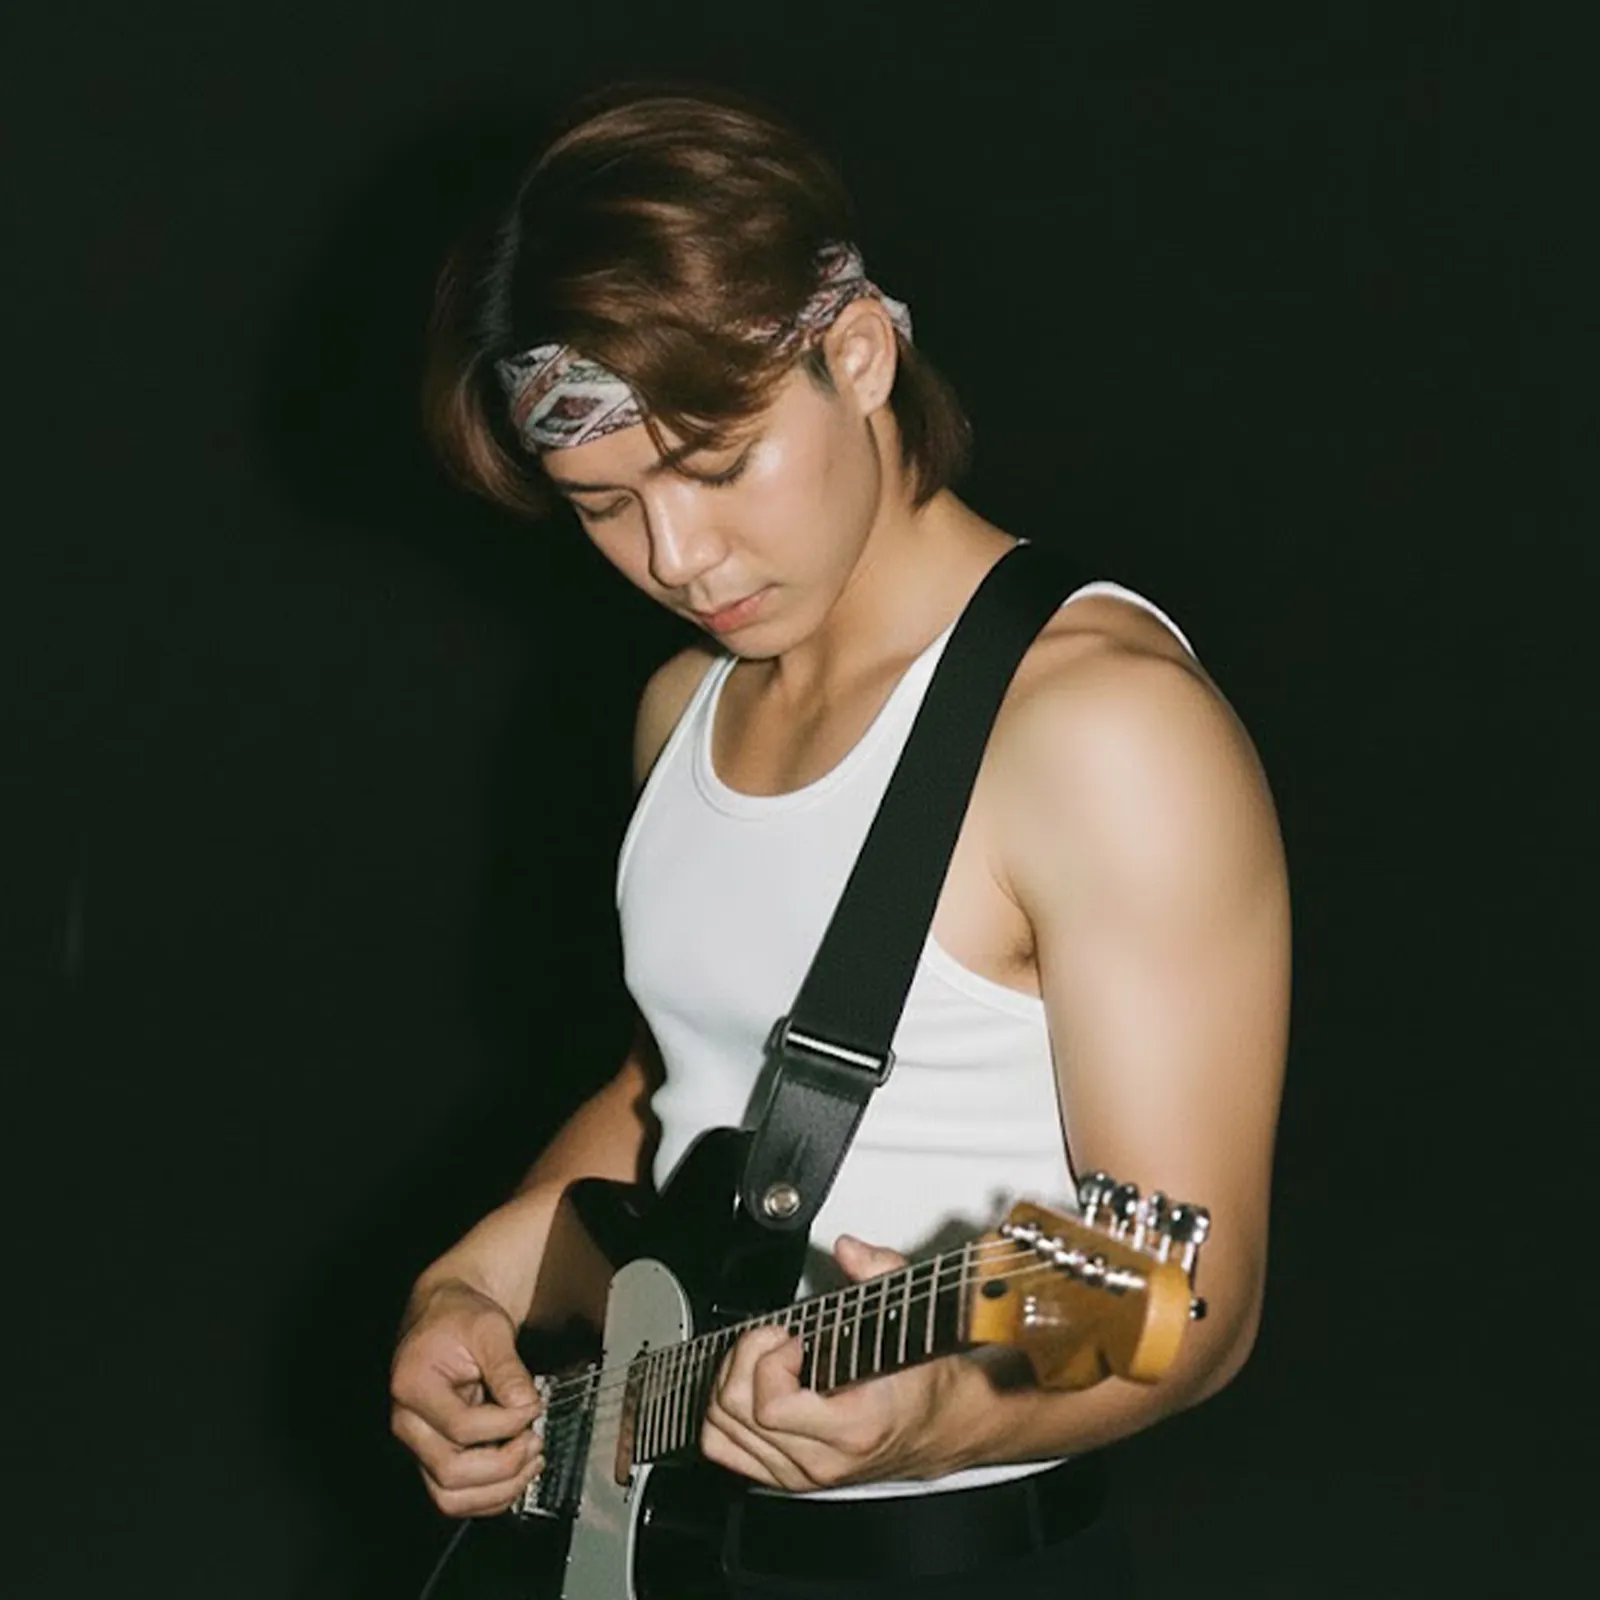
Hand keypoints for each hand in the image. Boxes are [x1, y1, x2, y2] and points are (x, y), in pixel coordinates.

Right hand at [389, 1278, 542, 1515]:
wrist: (446, 1316)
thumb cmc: (461, 1317)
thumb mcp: (489, 1327)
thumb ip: (508, 1367)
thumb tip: (526, 1404)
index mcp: (412, 1385)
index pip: (461, 1426)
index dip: (505, 1423)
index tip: (534, 1406)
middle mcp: (407, 1423)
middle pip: (450, 1473)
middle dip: (503, 1465)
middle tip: (535, 1441)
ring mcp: (417, 1444)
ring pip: (449, 1497)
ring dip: (497, 1491)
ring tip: (531, 1463)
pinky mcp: (433, 1455)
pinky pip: (455, 1495)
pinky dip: (489, 1496)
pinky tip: (518, 1473)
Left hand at [700, 1236, 958, 1490]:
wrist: (938, 1426)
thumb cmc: (922, 1380)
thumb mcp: (910, 1317)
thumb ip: (880, 1274)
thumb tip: (849, 1250)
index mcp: (851, 1428)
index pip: (772, 1407)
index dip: (771, 1360)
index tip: (794, 1337)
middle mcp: (820, 1459)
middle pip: (737, 1412)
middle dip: (746, 1357)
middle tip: (777, 1338)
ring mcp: (799, 1473)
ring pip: (721, 1429)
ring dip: (731, 1379)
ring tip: (764, 1356)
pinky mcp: (785, 1475)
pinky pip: (723, 1448)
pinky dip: (721, 1413)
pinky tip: (748, 1384)